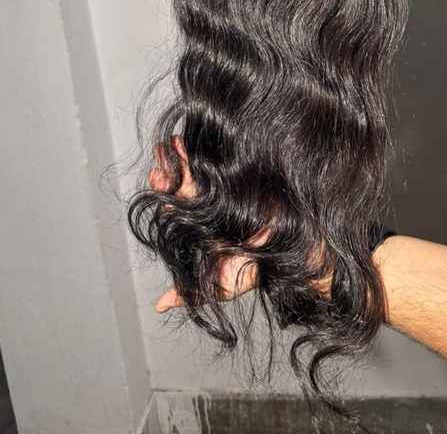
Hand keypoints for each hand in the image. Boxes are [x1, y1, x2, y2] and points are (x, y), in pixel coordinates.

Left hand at [148, 136, 265, 311]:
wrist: (291, 251)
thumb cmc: (256, 268)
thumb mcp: (221, 285)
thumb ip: (191, 292)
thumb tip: (159, 304)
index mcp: (201, 226)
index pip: (175, 206)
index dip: (163, 193)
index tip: (155, 180)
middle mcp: (209, 205)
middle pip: (180, 185)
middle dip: (166, 174)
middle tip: (158, 168)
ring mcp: (223, 189)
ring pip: (194, 170)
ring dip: (177, 157)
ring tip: (166, 147)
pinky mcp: (237, 177)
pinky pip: (214, 161)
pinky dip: (198, 150)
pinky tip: (184, 141)